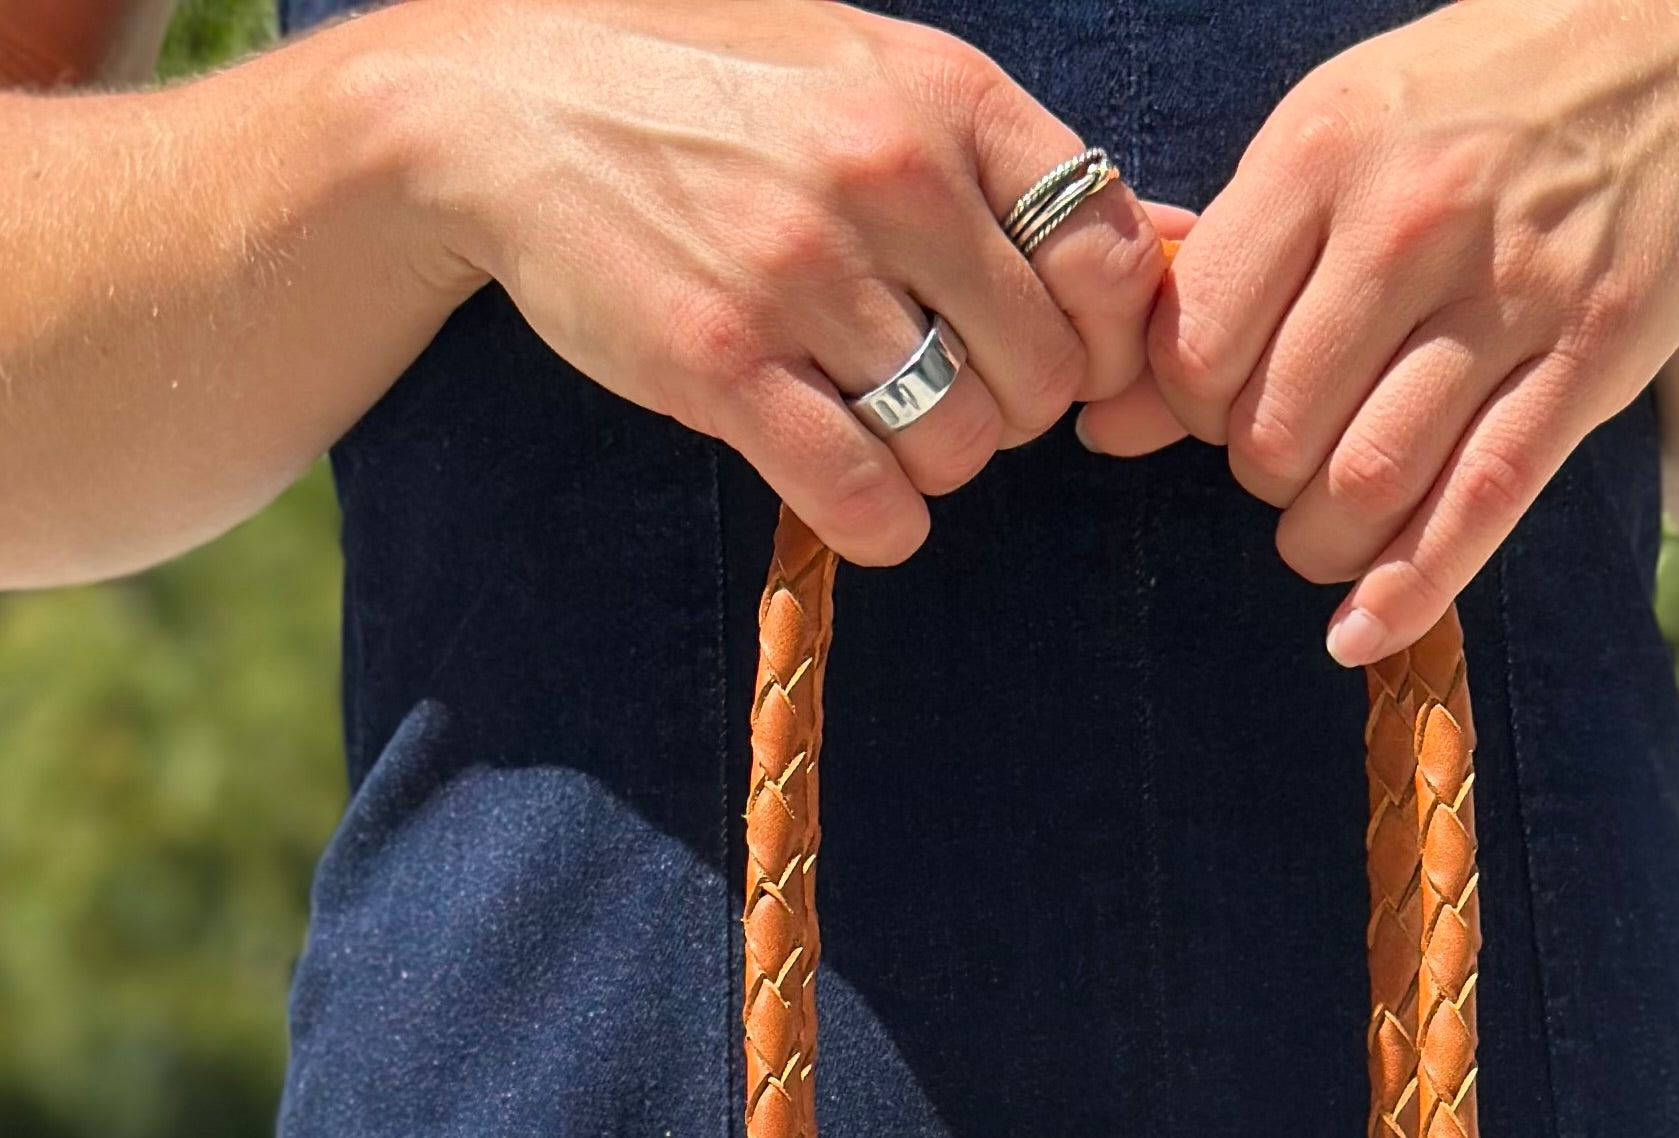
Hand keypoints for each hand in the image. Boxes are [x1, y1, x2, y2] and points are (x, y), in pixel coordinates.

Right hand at [400, 0, 1167, 561]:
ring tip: (876, 416)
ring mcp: (802, 271)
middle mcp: (885, 173)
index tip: (1048, 348)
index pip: (1106, 256)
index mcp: (942, 95)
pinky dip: (884, 521)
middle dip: (1015, 409)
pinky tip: (854, 486)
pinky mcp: (724, 364)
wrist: (504, 107)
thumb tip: (1173, 241)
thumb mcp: (873, 76)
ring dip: (937, 462)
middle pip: (1046, 374)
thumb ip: (1012, 163)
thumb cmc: (712, 91)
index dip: (1101, 336)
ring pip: (965, 445)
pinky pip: (872, 500)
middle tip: (946, 388)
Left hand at [1080, 0, 1678, 655]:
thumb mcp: (1324, 150)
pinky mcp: (1586, 358)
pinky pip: (1477, 506)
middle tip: (1285, 467)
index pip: (1201, 347)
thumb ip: (1218, 277)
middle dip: (1261, 481)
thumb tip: (1103, 424)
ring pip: (1367, 482)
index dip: (1190, 413)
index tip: (1221, 409)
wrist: (1656, 65)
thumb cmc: (1456, 117)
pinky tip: (1357, 632)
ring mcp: (1508, 292)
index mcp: (1322, 154)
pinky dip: (1405, 593)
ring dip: (1323, 544)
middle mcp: (1411, 219)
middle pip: (1278, 430)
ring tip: (1325, 529)